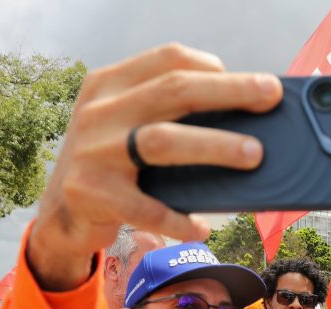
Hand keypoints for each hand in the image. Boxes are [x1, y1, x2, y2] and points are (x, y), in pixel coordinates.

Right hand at [26, 44, 282, 290]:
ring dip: (215, 146)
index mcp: (109, 85)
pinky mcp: (93, 195)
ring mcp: (94, 153)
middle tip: (270, 98)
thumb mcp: (125, 127)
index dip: (215, 68)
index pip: (167, 60)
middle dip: (230, 92)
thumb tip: (243, 120)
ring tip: (254, 155)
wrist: (60, 214)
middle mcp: (99, 112)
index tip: (254, 83)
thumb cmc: (112, 166)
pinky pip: (148, 208)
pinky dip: (180, 220)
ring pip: (163, 141)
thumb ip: (166, 115)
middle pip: (174, 91)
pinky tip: (202, 227)